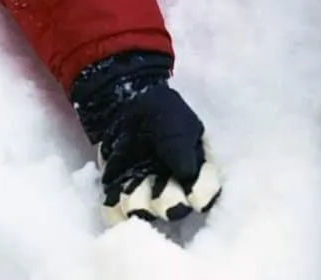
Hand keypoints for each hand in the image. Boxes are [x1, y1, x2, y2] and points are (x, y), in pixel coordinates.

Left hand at [70, 51, 221, 224]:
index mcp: (196, 169)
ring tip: (131, 182)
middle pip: (175, 210)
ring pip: (145, 214)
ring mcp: (147, 195)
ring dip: (138, 201)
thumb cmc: (161, 113)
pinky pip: (117, 214)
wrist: (126, 107)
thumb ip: (181, 148)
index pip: (205, 191)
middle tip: (157, 185)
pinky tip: (115, 192)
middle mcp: (174, 188)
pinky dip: (115, 208)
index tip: (191, 193)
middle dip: (165, 201)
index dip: (199, 195)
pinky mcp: (120, 196)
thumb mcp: (177, 123)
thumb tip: (188, 177)